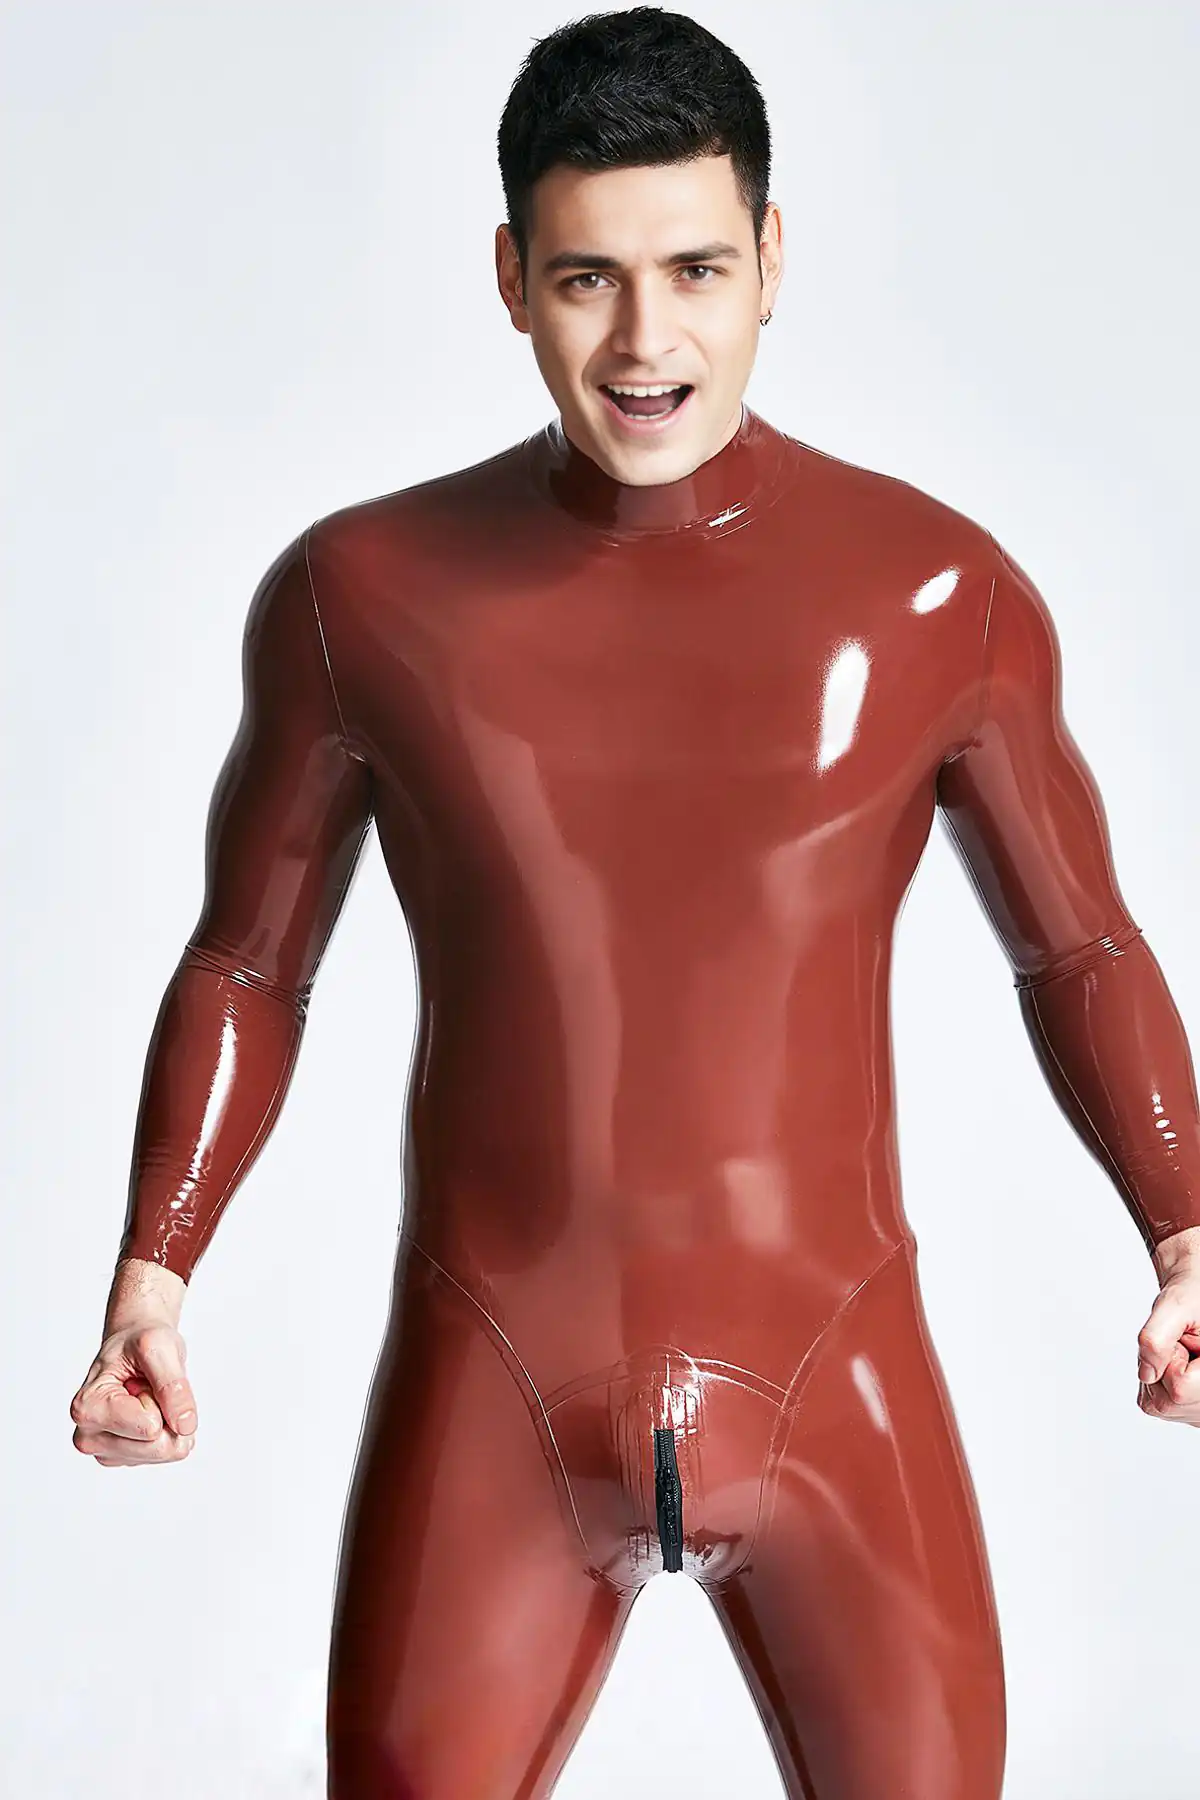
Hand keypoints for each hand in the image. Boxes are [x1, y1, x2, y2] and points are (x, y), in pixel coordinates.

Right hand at [71, 1312, 197, 1467]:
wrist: (132, 1347)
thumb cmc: (138, 1342)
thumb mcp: (159, 1347)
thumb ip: (172, 1385)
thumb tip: (186, 1425)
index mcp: (87, 1409)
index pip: (151, 1428)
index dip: (159, 1398)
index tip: (139, 1379)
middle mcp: (88, 1436)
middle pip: (158, 1447)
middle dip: (166, 1413)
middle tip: (146, 1388)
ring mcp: (105, 1451)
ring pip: (164, 1453)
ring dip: (168, 1420)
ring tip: (146, 1396)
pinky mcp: (122, 1457)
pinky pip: (165, 1454)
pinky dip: (167, 1429)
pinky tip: (148, 1410)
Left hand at [1137, 1233, 1199, 1426]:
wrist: (1196, 1300)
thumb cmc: (1193, 1299)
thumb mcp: (1174, 1305)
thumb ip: (1155, 1338)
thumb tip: (1146, 1374)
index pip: (1180, 1389)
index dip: (1173, 1359)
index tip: (1183, 1340)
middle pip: (1169, 1402)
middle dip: (1164, 1368)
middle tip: (1181, 1344)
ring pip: (1161, 1405)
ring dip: (1161, 1375)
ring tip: (1183, 1352)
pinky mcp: (1192, 1409)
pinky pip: (1158, 1404)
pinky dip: (1159, 1382)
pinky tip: (1178, 1365)